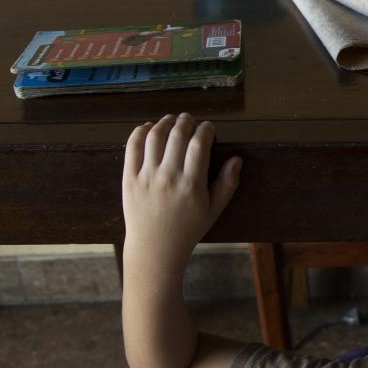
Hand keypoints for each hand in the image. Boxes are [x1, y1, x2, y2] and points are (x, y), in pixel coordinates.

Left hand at [122, 114, 240, 274]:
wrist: (155, 248)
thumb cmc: (187, 230)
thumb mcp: (213, 210)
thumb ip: (227, 184)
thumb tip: (237, 159)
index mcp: (192, 185)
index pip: (199, 144)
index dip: (206, 129)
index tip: (209, 128)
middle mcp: (168, 177)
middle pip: (177, 135)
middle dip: (186, 121)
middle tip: (190, 119)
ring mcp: (146, 177)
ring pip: (155, 136)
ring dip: (165, 123)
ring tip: (172, 121)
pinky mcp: (130, 179)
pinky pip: (133, 147)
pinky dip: (140, 132)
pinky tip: (149, 128)